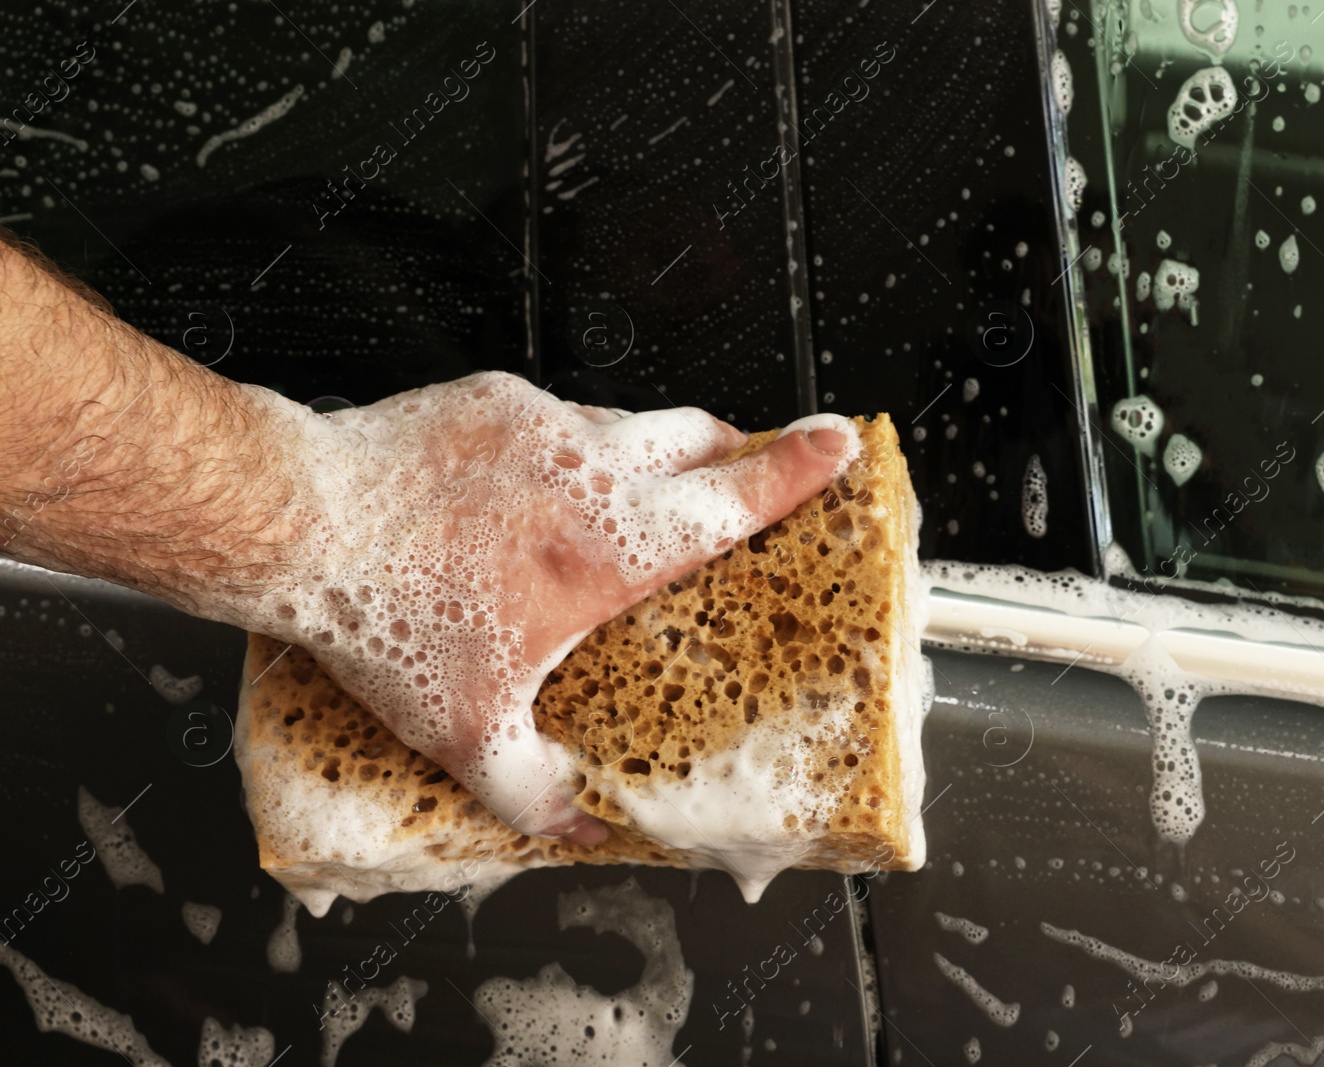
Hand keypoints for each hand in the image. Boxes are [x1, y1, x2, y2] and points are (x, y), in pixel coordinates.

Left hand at [255, 372, 859, 842]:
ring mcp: (543, 422)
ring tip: (623, 496)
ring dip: (647, 451)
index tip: (841, 443)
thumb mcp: (465, 732)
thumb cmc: (387, 619)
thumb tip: (575, 827)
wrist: (302, 524)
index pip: (737, 498)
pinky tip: (526, 487)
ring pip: (630, 420)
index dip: (801, 469)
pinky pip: (556, 410)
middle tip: (743, 470)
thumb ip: (533, 790)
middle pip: (700, 436)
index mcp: (614, 549)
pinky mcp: (493, 397)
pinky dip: (565, 444)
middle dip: (734, 451)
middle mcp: (594, 471)